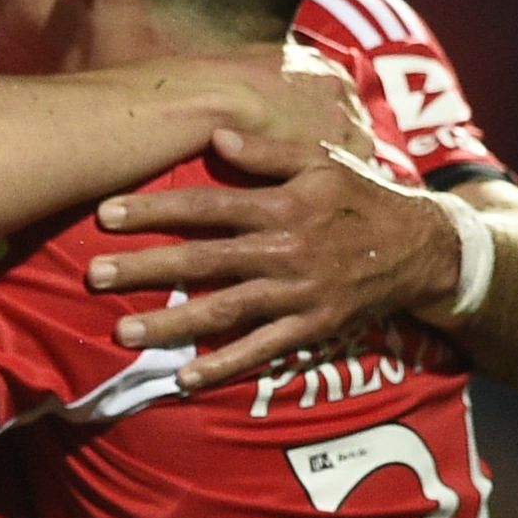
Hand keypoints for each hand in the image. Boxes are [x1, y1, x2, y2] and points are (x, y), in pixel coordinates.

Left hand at [91, 132, 457, 384]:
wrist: (422, 249)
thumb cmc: (363, 197)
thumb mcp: (324, 161)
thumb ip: (269, 152)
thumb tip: (217, 138)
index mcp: (283, 205)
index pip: (208, 206)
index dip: (155, 210)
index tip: (105, 214)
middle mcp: (286, 251)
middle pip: (204, 260)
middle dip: (146, 269)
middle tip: (94, 276)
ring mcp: (298, 294)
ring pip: (226, 311)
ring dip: (172, 325)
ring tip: (123, 334)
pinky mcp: (312, 328)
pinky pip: (263, 351)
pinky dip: (224, 367)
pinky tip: (183, 379)